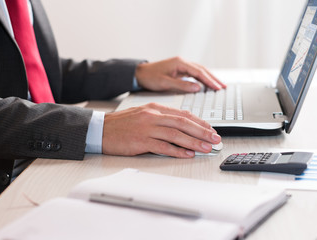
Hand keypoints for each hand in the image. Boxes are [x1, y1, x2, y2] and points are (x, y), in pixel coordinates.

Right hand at [102, 103, 220, 157]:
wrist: (101, 129)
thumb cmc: (122, 124)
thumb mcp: (143, 114)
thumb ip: (161, 118)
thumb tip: (181, 126)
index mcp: (155, 108)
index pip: (183, 114)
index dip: (200, 122)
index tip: (210, 129)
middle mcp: (153, 116)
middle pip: (183, 123)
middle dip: (202, 131)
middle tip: (215, 138)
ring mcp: (147, 128)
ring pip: (176, 134)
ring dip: (194, 142)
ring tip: (207, 147)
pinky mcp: (141, 141)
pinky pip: (163, 147)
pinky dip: (177, 151)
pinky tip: (188, 154)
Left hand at [135, 57, 225, 92]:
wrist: (139, 74)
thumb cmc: (150, 77)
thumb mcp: (165, 83)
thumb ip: (181, 85)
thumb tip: (197, 87)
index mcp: (180, 63)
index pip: (199, 72)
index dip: (209, 80)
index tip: (218, 88)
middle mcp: (182, 62)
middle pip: (202, 70)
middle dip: (213, 78)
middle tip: (223, 87)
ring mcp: (181, 66)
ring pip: (200, 71)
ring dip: (210, 78)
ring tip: (219, 86)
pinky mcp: (180, 70)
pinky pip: (194, 74)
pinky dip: (202, 79)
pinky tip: (207, 84)